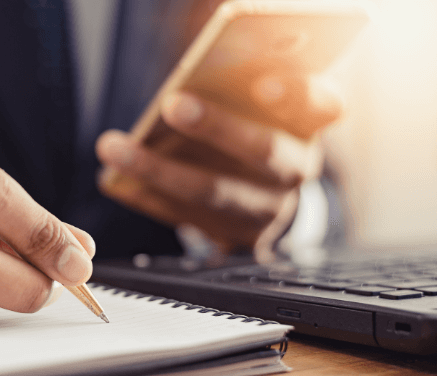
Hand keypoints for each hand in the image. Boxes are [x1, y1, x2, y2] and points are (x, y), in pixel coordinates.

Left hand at [96, 74, 340, 260]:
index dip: (295, 94)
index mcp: (308, 124)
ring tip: (114, 148)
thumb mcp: (259, 105)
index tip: (264, 83)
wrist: (269, 198)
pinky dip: (149, 198)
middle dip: (216, 127)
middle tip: (172, 104)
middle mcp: (294, 168)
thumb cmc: (254, 130)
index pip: (322, 105)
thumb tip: (189, 77)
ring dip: (160, 170)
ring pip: (216, 192)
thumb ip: (237, 88)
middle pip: (262, 150)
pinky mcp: (236, 238)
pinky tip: (115, 180)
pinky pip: (188, 220)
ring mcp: (268, 209)